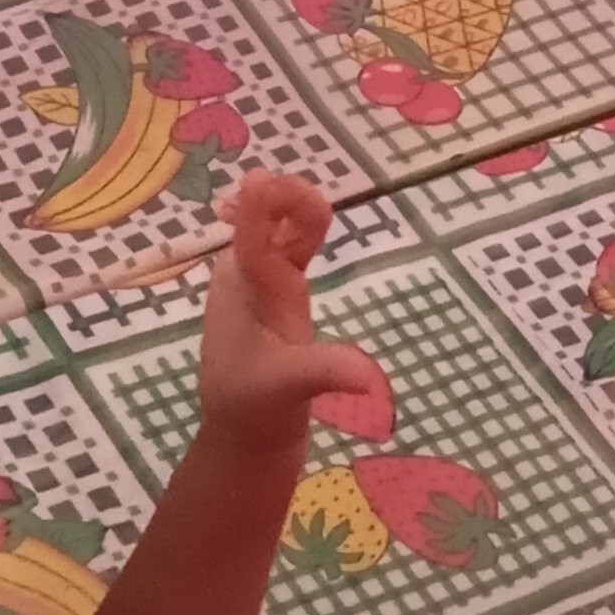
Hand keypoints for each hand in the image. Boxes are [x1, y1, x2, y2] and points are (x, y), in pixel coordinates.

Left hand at [196, 170, 396, 454]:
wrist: (243, 435)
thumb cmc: (256, 406)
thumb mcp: (290, 385)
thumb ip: (328, 371)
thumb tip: (371, 376)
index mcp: (246, 284)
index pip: (251, 230)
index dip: (262, 202)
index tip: (264, 179)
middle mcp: (250, 274)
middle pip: (267, 216)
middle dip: (287, 196)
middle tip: (314, 199)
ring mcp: (263, 283)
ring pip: (279, 226)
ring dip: (294, 205)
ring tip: (313, 199)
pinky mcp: (278, 296)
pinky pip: (289, 245)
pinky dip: (301, 225)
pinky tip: (308, 219)